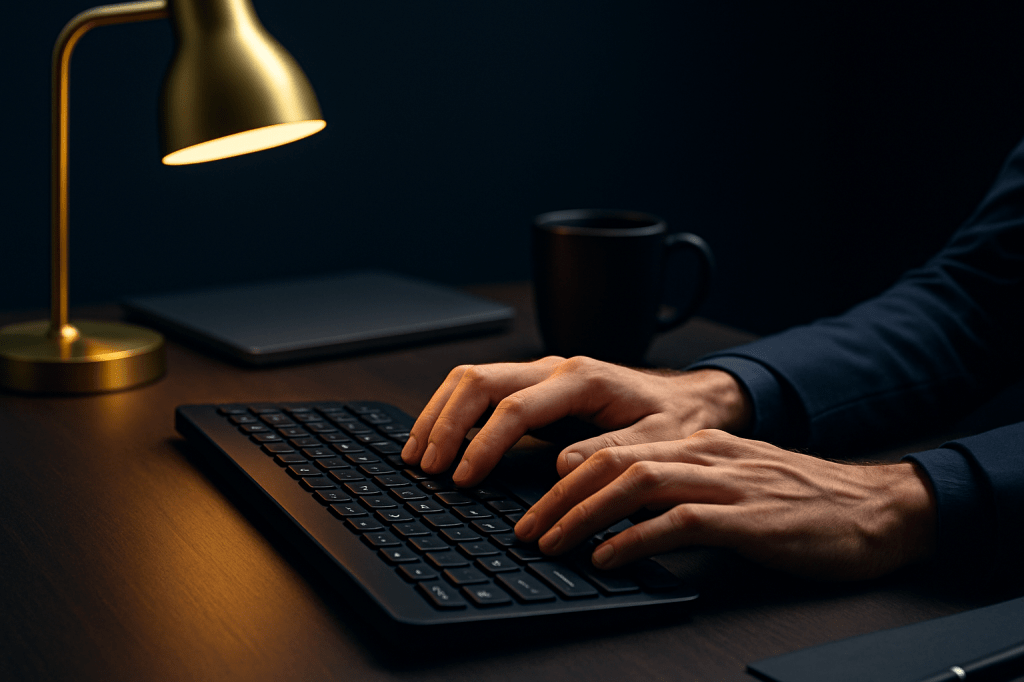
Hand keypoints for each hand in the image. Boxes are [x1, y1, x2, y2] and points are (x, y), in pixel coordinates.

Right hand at [401, 356, 751, 486]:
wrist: (689, 400)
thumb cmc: (673, 421)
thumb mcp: (656, 442)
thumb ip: (609, 452)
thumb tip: (560, 468)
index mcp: (582, 380)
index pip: (516, 407)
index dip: (483, 443)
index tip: (462, 476)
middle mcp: (555, 368)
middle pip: (480, 381)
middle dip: (445, 423)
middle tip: (426, 467)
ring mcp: (541, 374)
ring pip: (472, 379)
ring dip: (439, 413)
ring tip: (417, 453)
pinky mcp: (534, 387)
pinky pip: (481, 389)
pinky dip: (451, 411)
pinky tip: (437, 437)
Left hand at [515, 429, 937, 579]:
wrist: (876, 510)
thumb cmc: (802, 503)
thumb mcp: (733, 482)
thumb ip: (682, 488)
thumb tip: (623, 513)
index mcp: (698, 444)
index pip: (615, 450)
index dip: (566, 478)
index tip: (535, 506)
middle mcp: (705, 454)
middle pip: (612, 462)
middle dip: (559, 497)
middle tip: (526, 529)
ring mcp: (726, 482)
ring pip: (634, 485)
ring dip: (583, 515)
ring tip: (552, 543)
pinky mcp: (746, 518)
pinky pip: (676, 522)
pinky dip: (632, 539)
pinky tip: (606, 558)